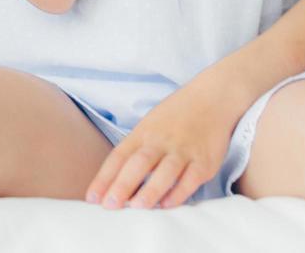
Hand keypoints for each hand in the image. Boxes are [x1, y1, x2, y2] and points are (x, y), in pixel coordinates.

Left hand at [84, 84, 235, 209]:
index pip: (119, 157)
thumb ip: (135, 152)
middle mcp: (161, 141)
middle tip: (110, 206)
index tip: (91, 198)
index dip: (104, 178)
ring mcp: (184, 150)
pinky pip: (191, 179)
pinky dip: (179, 192)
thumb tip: (114, 184)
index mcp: (143, 133)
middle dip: (123, 184)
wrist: (213, 98)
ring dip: (150, 190)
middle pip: (139, 163)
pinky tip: (167, 205)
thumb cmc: (176, 116)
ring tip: (136, 207)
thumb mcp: (149, 126)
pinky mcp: (205, 161)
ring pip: (165, 172)